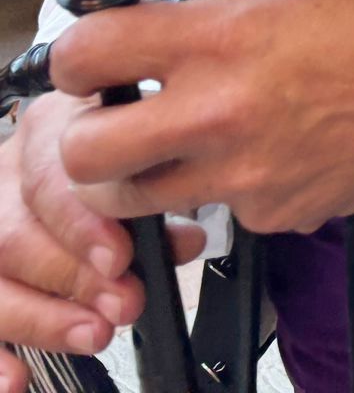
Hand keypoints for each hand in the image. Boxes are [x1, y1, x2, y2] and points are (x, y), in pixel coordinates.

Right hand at [0, 92, 204, 392]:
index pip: (48, 181)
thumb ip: (155, 201)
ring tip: (92, 335)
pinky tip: (16, 376)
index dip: (81, 226)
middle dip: (71, 279)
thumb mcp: (133, 161)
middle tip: (122, 305)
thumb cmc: (114, 162)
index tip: (120, 258)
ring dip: (40, 318)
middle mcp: (3, 180)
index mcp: (47, 136)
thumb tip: (185, 242)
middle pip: (13, 237)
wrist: (83, 158)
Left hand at [51, 0, 353, 235]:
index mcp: (217, 42)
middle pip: (86, 154)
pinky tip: (282, 156)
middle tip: (118, 127)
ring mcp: (241, 174)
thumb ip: (210, 24)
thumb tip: (161, 45)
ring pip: (141, 198)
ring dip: (154, 174)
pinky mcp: (270, 214)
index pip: (88, 52)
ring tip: (197, 146)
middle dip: (89, 141)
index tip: (93, 65)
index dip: (77, 60)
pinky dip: (241, 189)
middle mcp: (216, 113)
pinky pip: (226, 212)